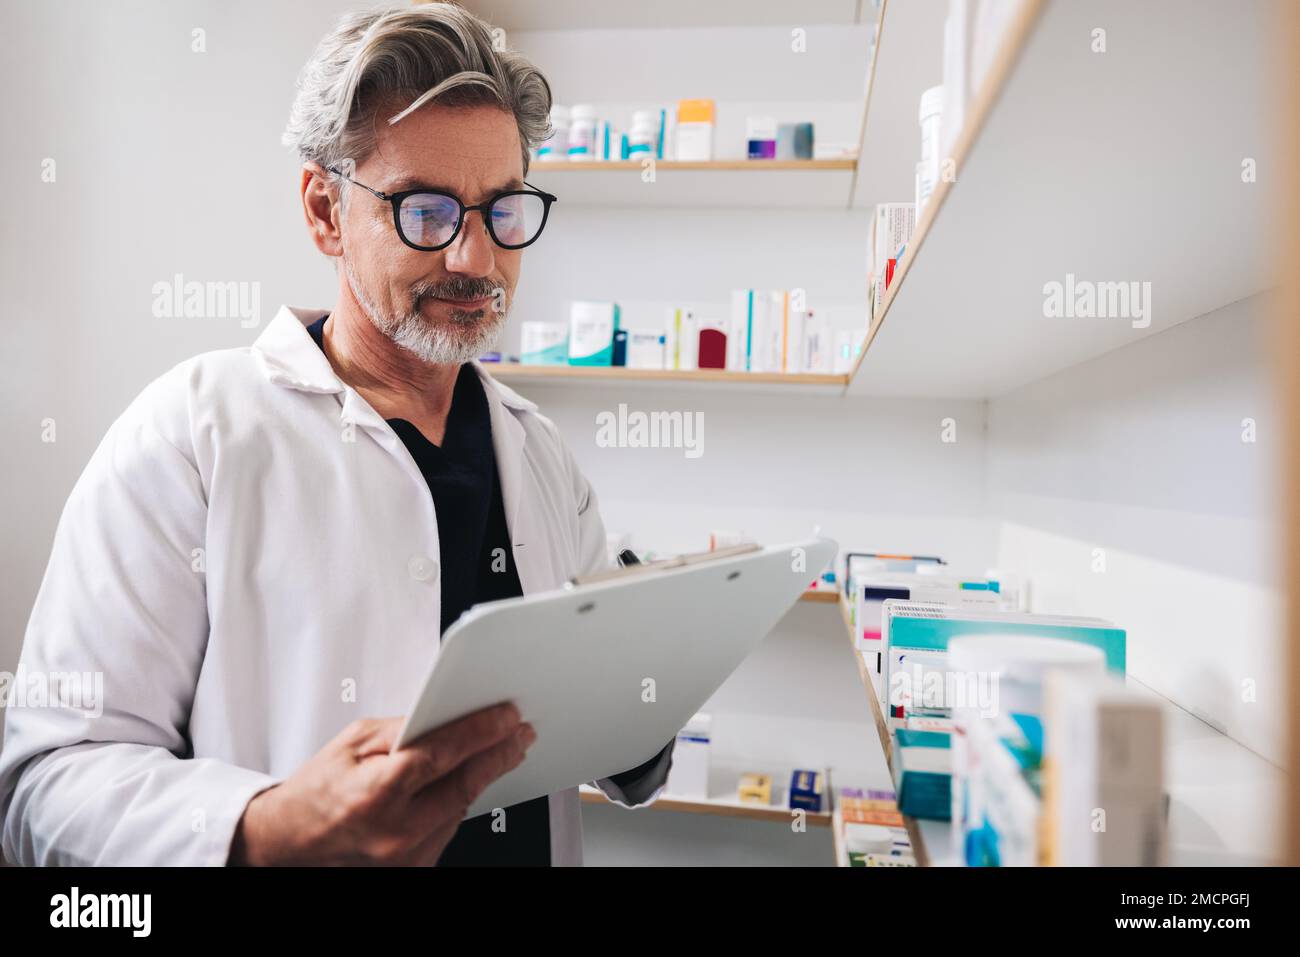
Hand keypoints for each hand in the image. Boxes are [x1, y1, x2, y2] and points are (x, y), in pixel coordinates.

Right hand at [229, 703, 534, 864]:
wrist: (287, 843)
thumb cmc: (316, 791)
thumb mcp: (353, 743)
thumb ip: (403, 729)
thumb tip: (447, 716)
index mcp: (376, 793)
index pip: (444, 755)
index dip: (482, 731)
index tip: (507, 715)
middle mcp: (395, 831)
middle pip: (465, 786)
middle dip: (499, 754)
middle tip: (521, 733)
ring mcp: (406, 857)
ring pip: (461, 808)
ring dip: (484, 778)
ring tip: (502, 751)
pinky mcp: (413, 869)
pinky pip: (449, 828)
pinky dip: (460, 802)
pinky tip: (468, 781)